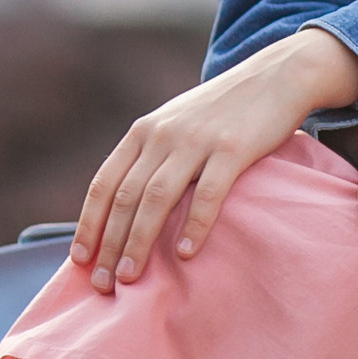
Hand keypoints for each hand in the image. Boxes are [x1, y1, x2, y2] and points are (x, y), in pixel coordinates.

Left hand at [72, 29, 357, 291]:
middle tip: (101, 284)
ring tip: (130, 277)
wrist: (278, 74)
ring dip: (138, 241)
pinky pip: (206, 193)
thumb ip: (151, 153)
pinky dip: (193, 226)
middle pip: (125, 197)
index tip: (79, 261)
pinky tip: (186, 254)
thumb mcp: (177, 120)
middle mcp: (165, 133)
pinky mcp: (233, 148)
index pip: (104, 182)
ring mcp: (198, 140)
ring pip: (156, 198)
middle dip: (109, 245)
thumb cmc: (225, 108)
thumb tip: (125, 207)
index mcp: (146, 129)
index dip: (89, 224)